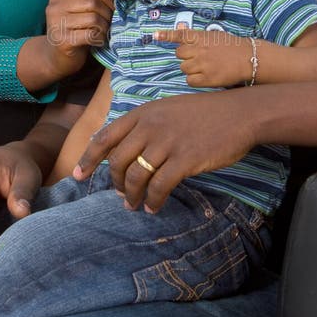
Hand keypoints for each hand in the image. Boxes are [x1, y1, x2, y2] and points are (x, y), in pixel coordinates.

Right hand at [45, 0, 117, 76]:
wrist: (57, 57)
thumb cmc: (74, 30)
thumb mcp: (84, 9)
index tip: (113, 7)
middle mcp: (54, 7)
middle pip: (92, 3)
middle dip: (107, 13)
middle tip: (111, 22)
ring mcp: (56, 24)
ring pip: (93, 19)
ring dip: (104, 27)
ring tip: (104, 31)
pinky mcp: (62, 41)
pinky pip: (90, 35)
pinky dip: (100, 38)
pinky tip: (99, 41)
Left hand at [74, 90, 256, 211]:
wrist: (239, 114)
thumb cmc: (205, 113)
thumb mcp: (168, 110)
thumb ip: (146, 125)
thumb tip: (128, 152)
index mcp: (143, 112)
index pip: (105, 136)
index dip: (88, 158)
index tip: (77, 175)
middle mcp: (150, 126)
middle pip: (118, 161)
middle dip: (116, 183)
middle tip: (122, 196)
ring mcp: (167, 142)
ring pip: (137, 176)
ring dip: (133, 196)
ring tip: (135, 206)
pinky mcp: (185, 159)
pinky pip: (159, 186)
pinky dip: (153, 201)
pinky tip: (154, 207)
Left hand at [154, 28, 251, 86]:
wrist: (249, 58)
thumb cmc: (232, 47)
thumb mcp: (214, 36)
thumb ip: (198, 38)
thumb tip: (181, 39)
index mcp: (202, 37)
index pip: (180, 34)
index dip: (166, 35)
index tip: (154, 35)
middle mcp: (200, 50)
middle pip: (179, 54)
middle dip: (185, 57)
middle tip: (197, 58)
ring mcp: (203, 64)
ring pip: (183, 68)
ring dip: (190, 69)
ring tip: (204, 67)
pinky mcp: (207, 78)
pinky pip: (190, 81)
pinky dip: (194, 80)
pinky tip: (205, 76)